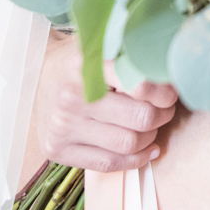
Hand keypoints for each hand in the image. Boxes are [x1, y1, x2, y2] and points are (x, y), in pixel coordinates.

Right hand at [36, 28, 178, 171]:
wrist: (38, 73)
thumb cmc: (80, 59)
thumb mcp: (103, 45)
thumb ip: (133, 55)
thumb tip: (172, 70)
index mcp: (85, 65)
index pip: (140, 86)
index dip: (164, 92)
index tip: (170, 92)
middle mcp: (71, 98)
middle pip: (140, 118)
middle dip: (162, 115)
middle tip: (165, 109)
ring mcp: (62, 127)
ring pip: (127, 144)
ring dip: (150, 137)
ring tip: (152, 126)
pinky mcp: (56, 149)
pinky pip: (107, 164)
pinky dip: (135, 159)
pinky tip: (148, 149)